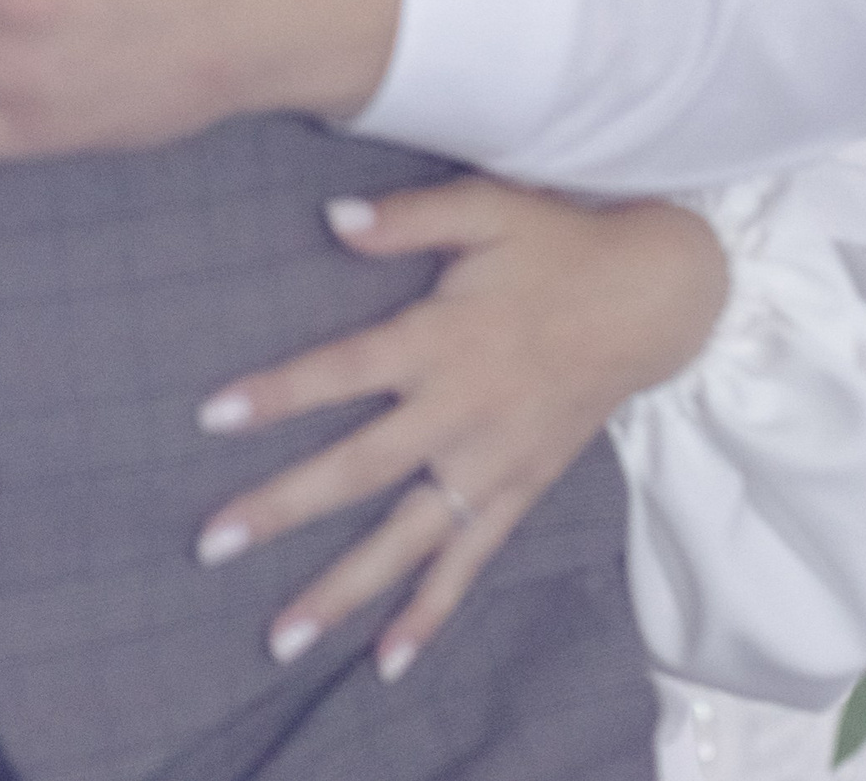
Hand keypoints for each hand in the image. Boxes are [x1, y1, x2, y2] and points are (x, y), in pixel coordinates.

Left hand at [192, 179, 728, 681]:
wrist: (654, 298)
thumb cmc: (560, 244)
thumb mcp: (490, 206)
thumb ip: (411, 215)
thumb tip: (332, 217)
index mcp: (445, 337)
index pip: (345, 369)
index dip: (279, 392)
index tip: (211, 416)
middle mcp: (462, 409)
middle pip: (360, 468)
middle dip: (283, 506)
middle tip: (211, 542)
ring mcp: (492, 461)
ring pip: (407, 536)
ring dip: (343, 588)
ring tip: (281, 638)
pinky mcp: (520, 489)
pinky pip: (469, 560)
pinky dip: (430, 611)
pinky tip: (387, 659)